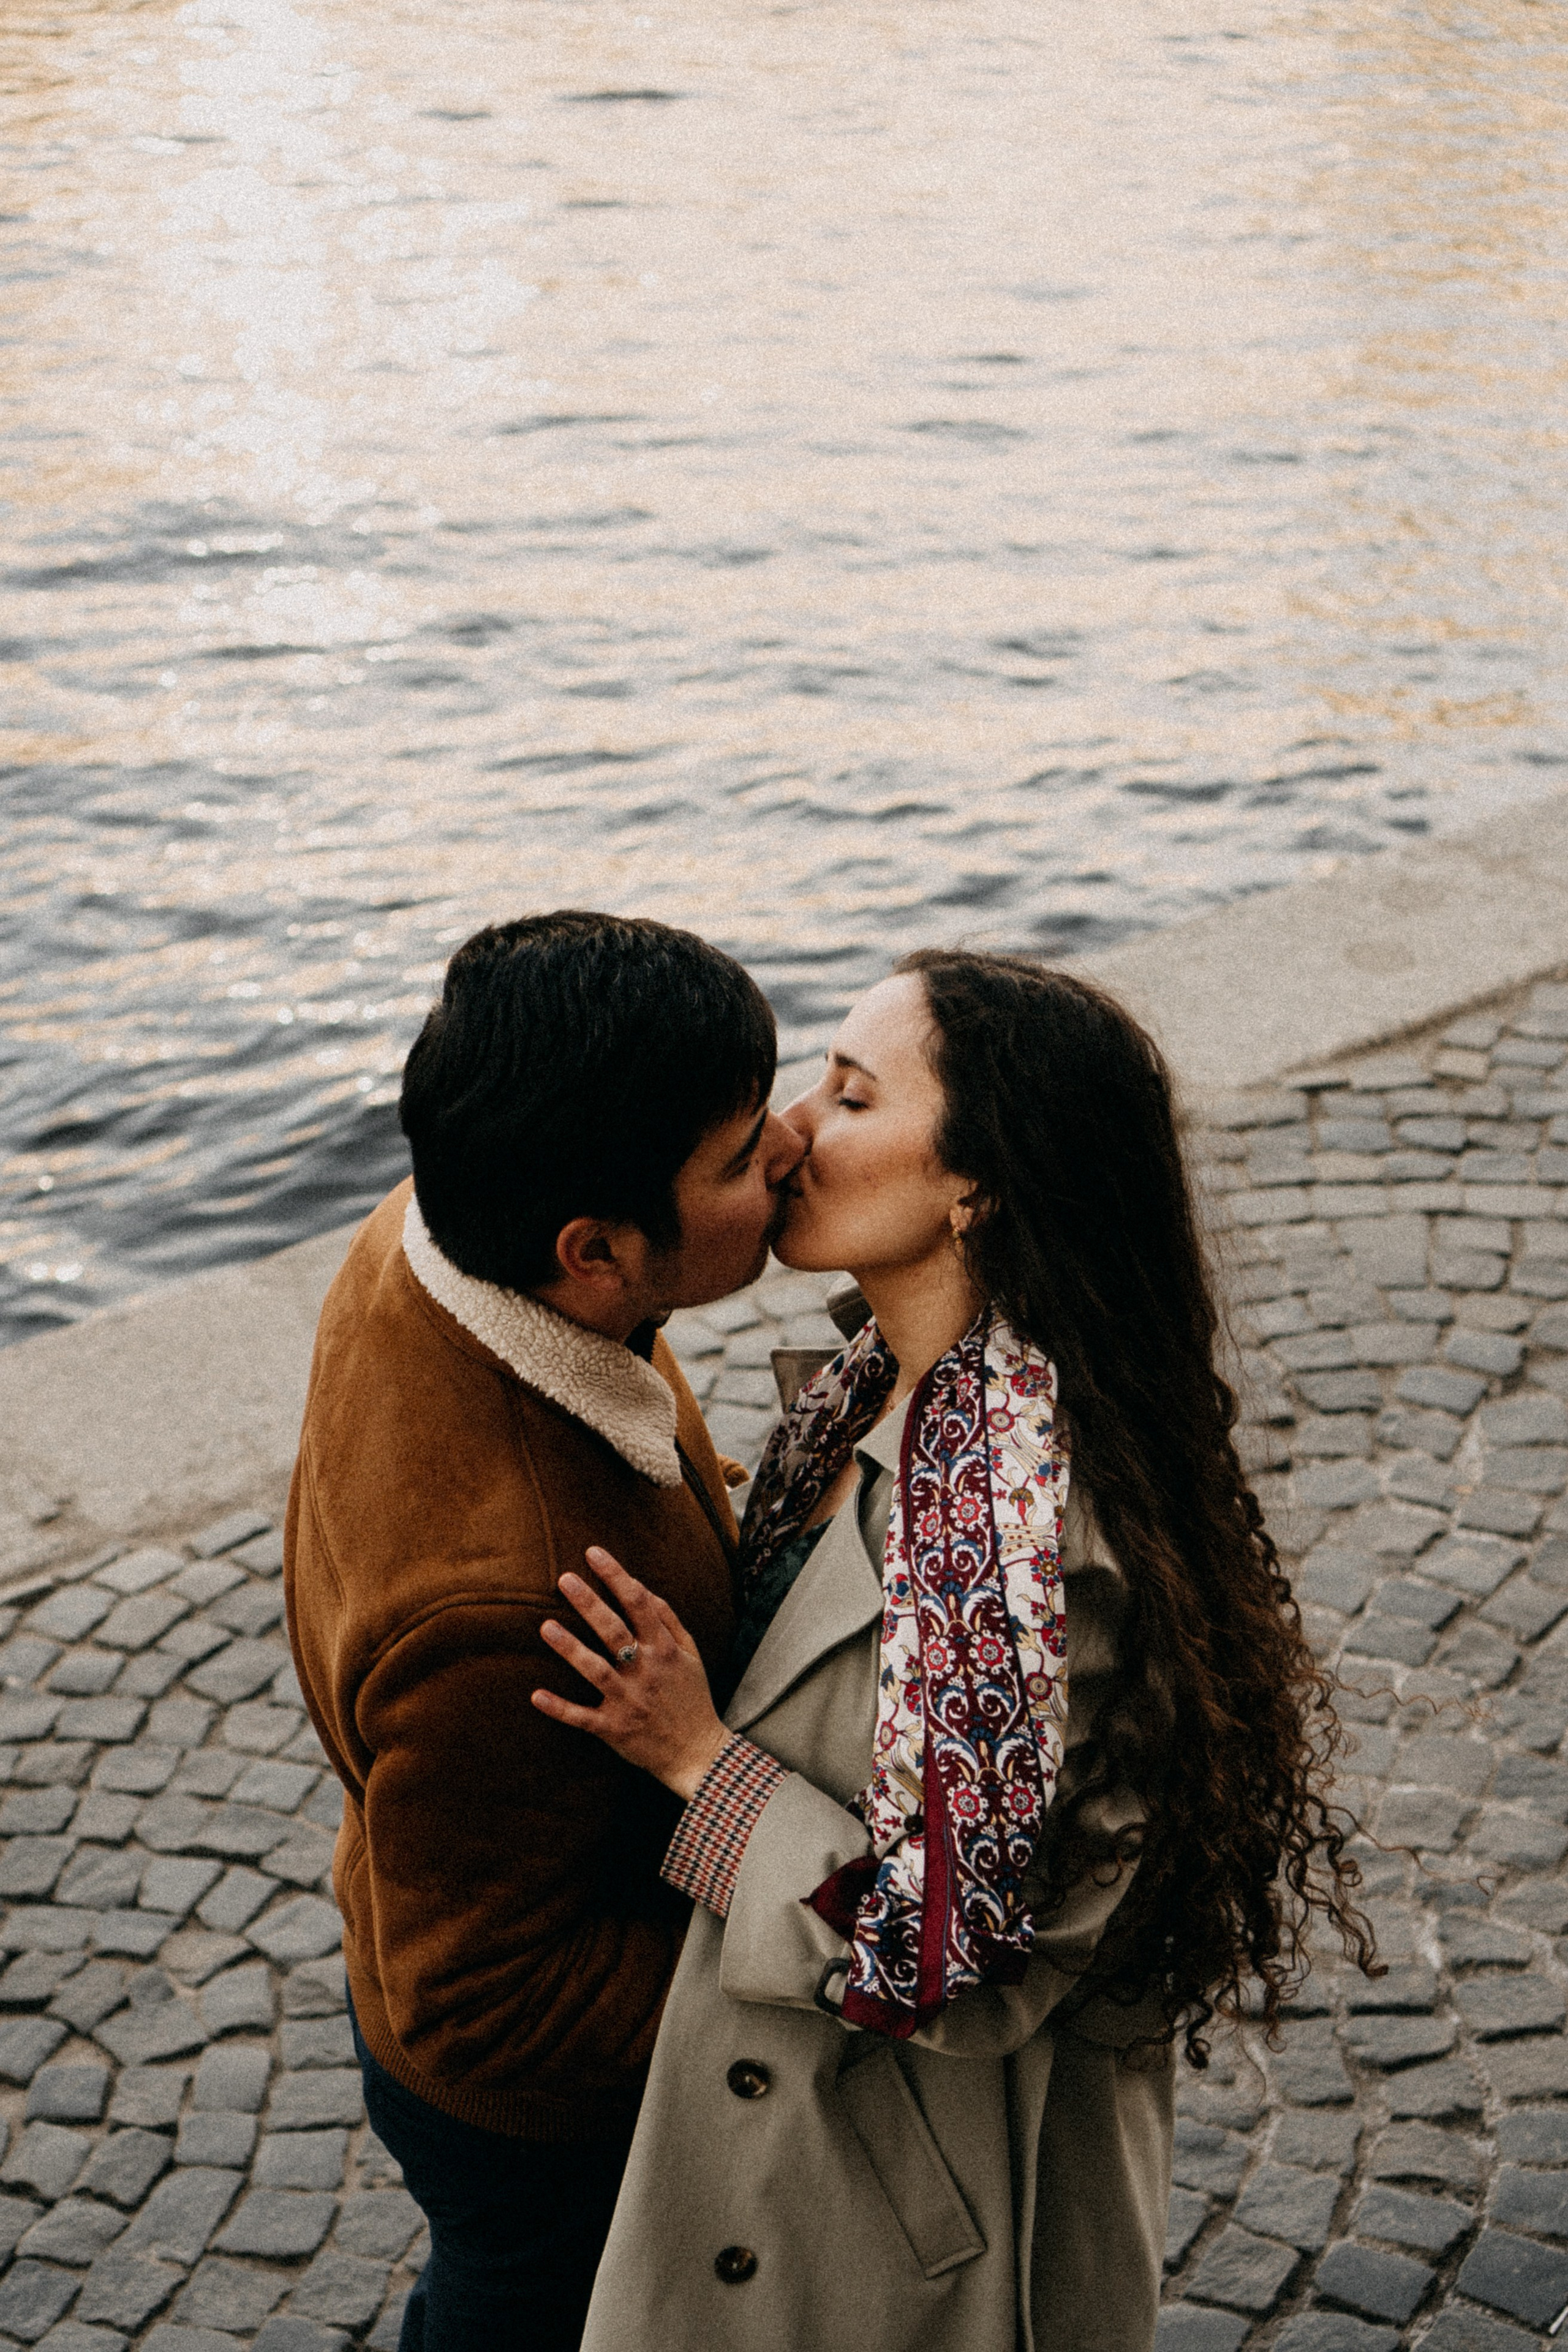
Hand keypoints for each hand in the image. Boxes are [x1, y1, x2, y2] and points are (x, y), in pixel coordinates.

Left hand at [532, 1547, 728, 1801]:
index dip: (616, 1576)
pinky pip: (583, 1718)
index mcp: (665, 1650)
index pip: (640, 1604)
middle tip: (564, 1579)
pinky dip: (560, 1708)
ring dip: (571, 1649)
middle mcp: (646, 1672)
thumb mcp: (690, 1653)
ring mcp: (628, 1701)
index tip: (593, 1553)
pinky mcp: (614, 1729)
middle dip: (590, 1604)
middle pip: (615, 1632)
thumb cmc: (692, 1696)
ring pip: (596, 1671)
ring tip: (545, 1627)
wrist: (698, 1752)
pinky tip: (536, 1695)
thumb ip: (667, 1619)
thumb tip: (640, 1586)